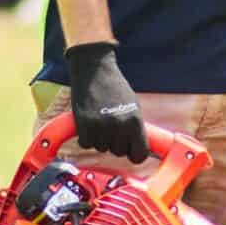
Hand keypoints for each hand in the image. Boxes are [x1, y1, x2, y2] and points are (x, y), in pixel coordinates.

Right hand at [64, 41, 149, 161]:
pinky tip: (88, 123)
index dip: (134, 154)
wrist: (94, 70)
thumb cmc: (115, 88)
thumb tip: (141, 150)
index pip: (139, 154)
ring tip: (100, 120)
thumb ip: (136, 128)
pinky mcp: (84, 125)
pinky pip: (86, 144)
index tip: (130, 151)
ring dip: (100, 139)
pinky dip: (86, 137)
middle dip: (115, 143)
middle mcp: (119, 126)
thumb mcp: (133, 107)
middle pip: (118, 152)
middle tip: (111, 127)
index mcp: (135, 122)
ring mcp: (101, 126)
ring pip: (101, 148)